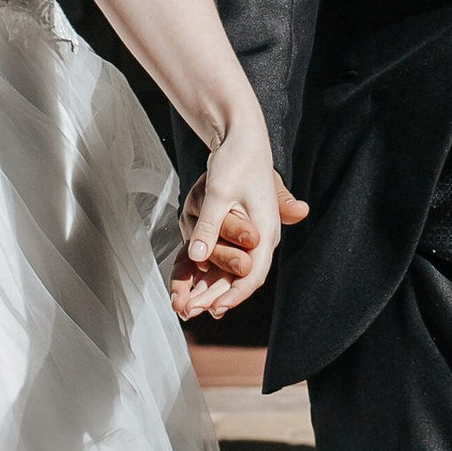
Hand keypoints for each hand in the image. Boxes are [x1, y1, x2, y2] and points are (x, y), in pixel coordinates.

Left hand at [171, 140, 308, 320]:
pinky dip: (207, 270)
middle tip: (190, 312)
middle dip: (214, 297)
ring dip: (208, 287)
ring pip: (230, 271)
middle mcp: (261, 239)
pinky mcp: (238, 230)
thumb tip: (198, 257)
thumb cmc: (236, 161)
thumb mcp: (219, 192)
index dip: (233, 295)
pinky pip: (223, 257)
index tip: (215, 309)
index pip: (253, 276)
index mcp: (265, 232)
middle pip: (239, 279)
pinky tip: (190, 281)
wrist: (242, 139)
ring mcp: (251, 236)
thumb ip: (209, 226)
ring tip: (186, 303)